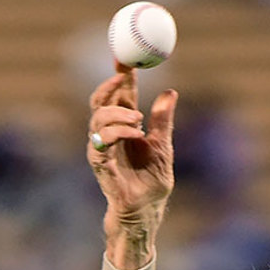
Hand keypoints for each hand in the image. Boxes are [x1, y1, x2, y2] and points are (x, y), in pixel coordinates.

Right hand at [87, 65, 177, 268]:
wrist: (146, 213)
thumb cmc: (152, 184)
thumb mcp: (163, 148)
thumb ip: (163, 122)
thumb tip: (170, 93)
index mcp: (126, 126)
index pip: (119, 94)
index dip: (120, 75)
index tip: (125, 57)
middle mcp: (110, 134)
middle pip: (100, 100)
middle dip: (110, 85)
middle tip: (123, 77)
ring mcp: (102, 149)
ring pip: (98, 118)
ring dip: (118, 114)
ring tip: (139, 121)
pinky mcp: (100, 165)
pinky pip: (100, 142)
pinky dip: (117, 133)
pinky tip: (134, 134)